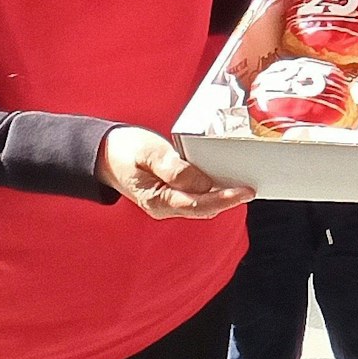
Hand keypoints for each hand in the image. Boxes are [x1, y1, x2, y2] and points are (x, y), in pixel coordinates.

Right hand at [95, 127, 252, 218]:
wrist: (104, 154)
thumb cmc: (126, 150)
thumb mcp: (149, 153)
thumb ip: (173, 168)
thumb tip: (202, 183)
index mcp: (157, 200)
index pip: (198, 203)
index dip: (224, 198)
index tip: (245, 191)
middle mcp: (164, 207)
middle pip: (204, 208)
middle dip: (229, 200)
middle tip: (253, 188)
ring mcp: (167, 203)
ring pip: (202, 205)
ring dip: (223, 197)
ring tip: (245, 186)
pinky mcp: (171, 195)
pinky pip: (196, 198)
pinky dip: (213, 192)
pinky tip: (226, 182)